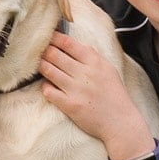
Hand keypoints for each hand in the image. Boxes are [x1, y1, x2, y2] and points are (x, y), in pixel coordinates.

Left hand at [39, 32, 149, 158]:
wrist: (120, 122)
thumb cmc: (115, 95)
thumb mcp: (109, 70)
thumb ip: (95, 56)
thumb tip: (81, 45)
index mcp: (94, 63)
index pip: (68, 43)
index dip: (54, 38)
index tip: (47, 36)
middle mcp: (84, 74)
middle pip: (54, 55)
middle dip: (43, 51)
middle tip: (38, 51)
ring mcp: (76, 90)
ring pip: (48, 71)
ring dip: (41, 66)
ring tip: (40, 66)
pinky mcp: (70, 105)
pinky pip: (49, 91)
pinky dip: (45, 86)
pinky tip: (48, 86)